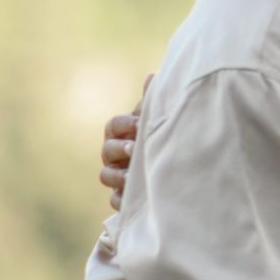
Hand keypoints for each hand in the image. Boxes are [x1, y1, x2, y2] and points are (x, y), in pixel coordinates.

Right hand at [97, 77, 148, 208]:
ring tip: (133, 177)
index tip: (140, 124)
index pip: (114, 126)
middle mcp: (114, 155)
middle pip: (107, 150)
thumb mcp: (157, 120)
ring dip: (117, 176)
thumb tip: (152, 77)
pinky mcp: (123, 198)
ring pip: (105, 176)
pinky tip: (133, 199)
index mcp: (120, 133)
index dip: (125, 124)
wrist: (174, 167)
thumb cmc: (160, 137)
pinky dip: (121, 200)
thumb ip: (152, 102)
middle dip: (120, 149)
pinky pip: (115, 201)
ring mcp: (116, 176)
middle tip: (135, 149)